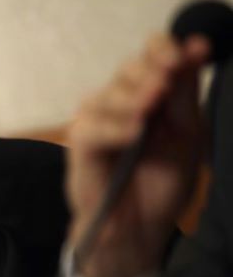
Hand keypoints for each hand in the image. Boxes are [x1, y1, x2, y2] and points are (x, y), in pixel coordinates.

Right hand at [67, 33, 208, 276]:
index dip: (165, 48)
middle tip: (166, 84)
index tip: (194, 51)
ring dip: (133, 99)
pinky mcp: (79, 147)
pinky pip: (91, 128)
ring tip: (151, 111)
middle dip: (151, 72)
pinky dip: (115, 128)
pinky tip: (135, 133)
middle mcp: (119, 103)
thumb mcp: (187, 135)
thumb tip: (197, 46)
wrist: (140, 230)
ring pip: (107, 94)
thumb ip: (185, 94)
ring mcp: (96, 123)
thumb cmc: (163, 183)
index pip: (150, 56)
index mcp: (148, 96)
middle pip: (128, 69)